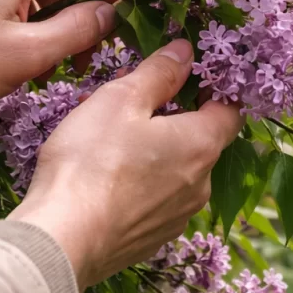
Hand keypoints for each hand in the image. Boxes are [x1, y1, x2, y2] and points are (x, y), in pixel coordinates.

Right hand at [8, 39, 244, 291]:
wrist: (62, 240)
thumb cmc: (91, 162)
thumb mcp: (121, 100)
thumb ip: (159, 73)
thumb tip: (186, 51)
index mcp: (201, 145)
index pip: (230, 110)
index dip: (214, 89)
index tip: (189, 76)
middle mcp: (201, 185)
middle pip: (201, 142)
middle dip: (175, 119)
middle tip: (135, 103)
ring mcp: (178, 218)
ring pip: (177, 173)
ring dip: (155, 153)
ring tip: (111, 140)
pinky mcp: (152, 240)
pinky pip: (156, 202)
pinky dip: (140, 186)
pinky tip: (105, 179)